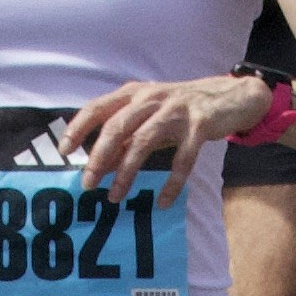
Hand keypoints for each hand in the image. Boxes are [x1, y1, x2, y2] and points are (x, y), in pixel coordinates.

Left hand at [63, 73, 268, 184]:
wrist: (231, 96)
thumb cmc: (182, 110)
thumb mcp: (149, 119)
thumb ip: (125, 139)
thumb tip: (98, 166)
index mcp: (135, 93)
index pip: (98, 107)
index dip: (79, 127)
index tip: (64, 150)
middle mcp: (151, 98)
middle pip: (117, 126)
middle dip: (99, 157)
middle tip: (88, 184)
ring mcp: (176, 111)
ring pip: (144, 142)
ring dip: (126, 172)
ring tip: (115, 197)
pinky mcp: (199, 126)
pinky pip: (182, 158)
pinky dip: (172, 182)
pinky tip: (163, 202)